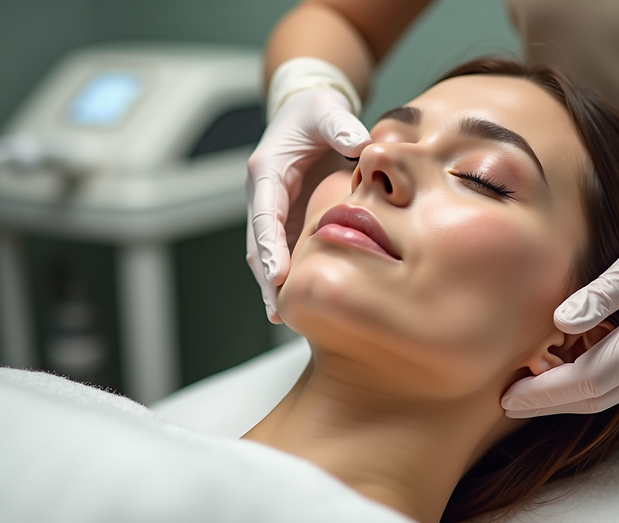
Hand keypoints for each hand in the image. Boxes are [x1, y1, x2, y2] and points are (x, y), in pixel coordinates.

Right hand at [245, 87, 369, 321]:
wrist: (308, 113)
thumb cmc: (315, 112)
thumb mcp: (327, 110)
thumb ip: (341, 126)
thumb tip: (361, 145)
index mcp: (267, 171)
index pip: (264, 213)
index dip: (268, 245)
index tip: (275, 273)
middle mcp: (263, 195)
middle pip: (257, 243)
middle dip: (266, 278)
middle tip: (277, 310)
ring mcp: (274, 210)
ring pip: (266, 253)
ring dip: (271, 284)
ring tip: (282, 316)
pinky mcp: (288, 220)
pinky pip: (284, 251)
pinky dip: (287, 276)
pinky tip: (297, 302)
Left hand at [501, 221, 618, 415]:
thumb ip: (598, 293)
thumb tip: (558, 323)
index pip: (588, 379)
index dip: (545, 392)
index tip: (508, 395)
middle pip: (595, 398)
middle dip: (548, 401)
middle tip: (506, 399)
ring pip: (607, 396)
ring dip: (567, 393)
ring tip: (526, 382)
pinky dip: (590, 381)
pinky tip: (563, 366)